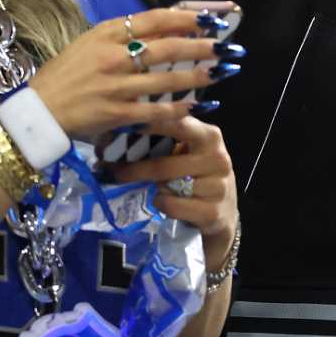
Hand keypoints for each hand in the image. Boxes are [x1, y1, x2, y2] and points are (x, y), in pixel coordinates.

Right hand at [29, 6, 228, 139]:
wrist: (37, 112)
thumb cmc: (65, 76)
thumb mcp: (88, 45)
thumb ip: (122, 37)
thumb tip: (162, 29)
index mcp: (105, 35)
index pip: (154, 20)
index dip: (186, 19)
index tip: (211, 19)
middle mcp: (112, 58)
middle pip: (167, 48)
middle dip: (202, 47)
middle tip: (227, 48)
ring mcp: (115, 87)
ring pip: (166, 79)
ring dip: (198, 77)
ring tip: (220, 74)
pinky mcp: (116, 114)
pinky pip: (156, 110)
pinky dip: (180, 108)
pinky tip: (199, 105)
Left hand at [109, 115, 236, 268]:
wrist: (224, 210)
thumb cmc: (199, 173)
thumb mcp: (191, 150)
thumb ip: (168, 138)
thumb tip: (122, 131)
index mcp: (210, 136)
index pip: (177, 125)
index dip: (150, 125)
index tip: (124, 126)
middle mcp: (218, 159)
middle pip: (164, 165)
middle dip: (134, 169)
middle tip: (111, 171)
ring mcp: (218, 187)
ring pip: (167, 187)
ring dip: (152, 189)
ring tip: (149, 187)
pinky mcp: (212, 211)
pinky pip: (172, 206)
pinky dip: (162, 204)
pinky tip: (165, 201)